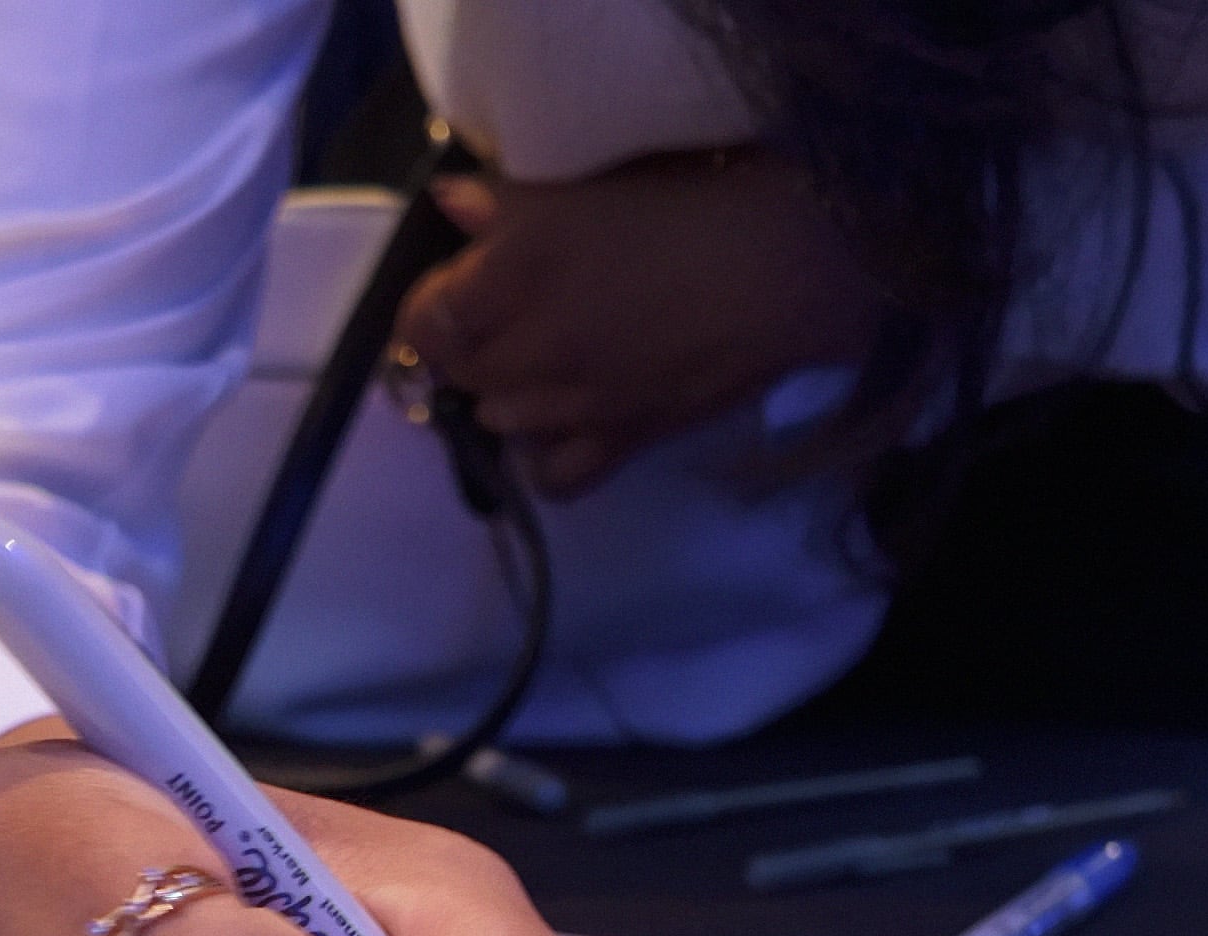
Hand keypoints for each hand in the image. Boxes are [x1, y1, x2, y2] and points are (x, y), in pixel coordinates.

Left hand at [395, 148, 882, 498]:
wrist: (782, 272)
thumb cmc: (685, 209)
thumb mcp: (585, 187)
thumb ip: (506, 201)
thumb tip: (452, 204)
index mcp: (506, 283)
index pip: (425, 316)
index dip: (432, 297)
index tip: (458, 275)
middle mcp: (523, 357)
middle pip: (456, 370)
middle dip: (463, 340)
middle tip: (499, 307)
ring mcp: (567, 410)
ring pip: (496, 419)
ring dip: (502, 389)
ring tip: (536, 354)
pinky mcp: (619, 444)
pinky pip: (554, 476)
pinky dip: (544, 456)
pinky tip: (562, 423)